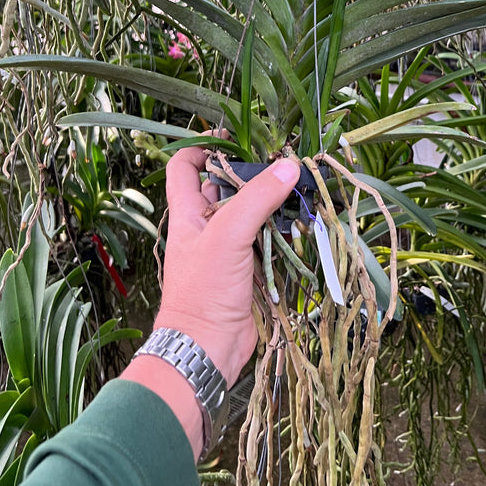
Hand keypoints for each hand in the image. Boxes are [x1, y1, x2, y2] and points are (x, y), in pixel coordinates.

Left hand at [153, 146, 299, 386]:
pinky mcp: (247, 267)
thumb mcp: (227, 235)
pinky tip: (301, 220)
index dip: (202, 146)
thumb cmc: (203, 289)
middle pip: (225, 185)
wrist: (207, 348)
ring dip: (271, 199)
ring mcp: (226, 247)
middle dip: (251, 171)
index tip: (233, 137)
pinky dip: (282, 227)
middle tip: (281, 159)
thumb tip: (288, 166)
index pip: (184, 166)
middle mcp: (205, 225)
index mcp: (187, 212)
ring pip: (250, 211)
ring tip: (299, 184)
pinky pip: (266, 238)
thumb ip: (257, 198)